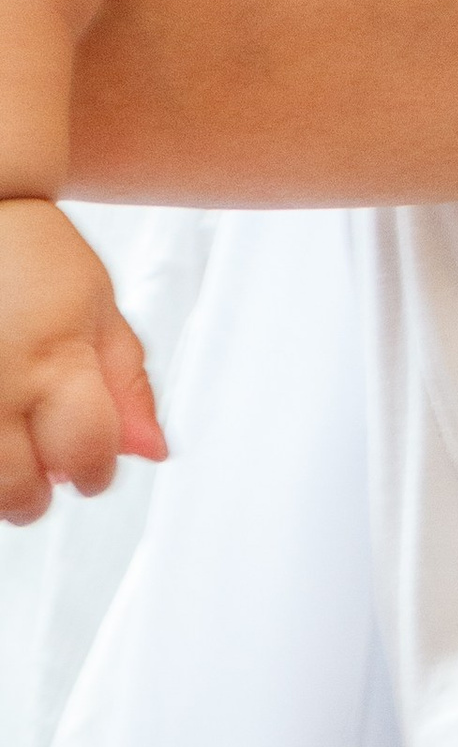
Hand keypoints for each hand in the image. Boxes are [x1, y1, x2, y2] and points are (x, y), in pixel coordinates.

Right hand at [0, 197, 163, 521]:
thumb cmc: (32, 253)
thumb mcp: (96, 304)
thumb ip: (126, 381)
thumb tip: (153, 451)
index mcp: (56, 360)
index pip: (89, 456)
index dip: (97, 470)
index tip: (90, 463)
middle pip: (22, 493)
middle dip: (38, 493)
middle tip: (40, 463)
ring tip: (7, 444)